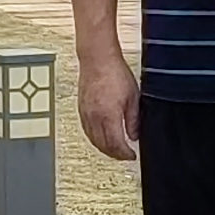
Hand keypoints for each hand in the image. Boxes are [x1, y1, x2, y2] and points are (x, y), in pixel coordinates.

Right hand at [76, 46, 139, 160]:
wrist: (97, 59)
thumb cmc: (115, 72)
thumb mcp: (133, 97)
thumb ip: (133, 119)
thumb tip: (133, 135)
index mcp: (109, 116)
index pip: (116, 144)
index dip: (124, 154)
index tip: (131, 155)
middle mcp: (95, 117)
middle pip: (103, 146)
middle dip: (115, 154)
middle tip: (124, 155)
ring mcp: (86, 114)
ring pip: (93, 140)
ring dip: (104, 148)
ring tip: (114, 149)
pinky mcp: (81, 109)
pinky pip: (87, 130)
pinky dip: (94, 138)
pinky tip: (100, 137)